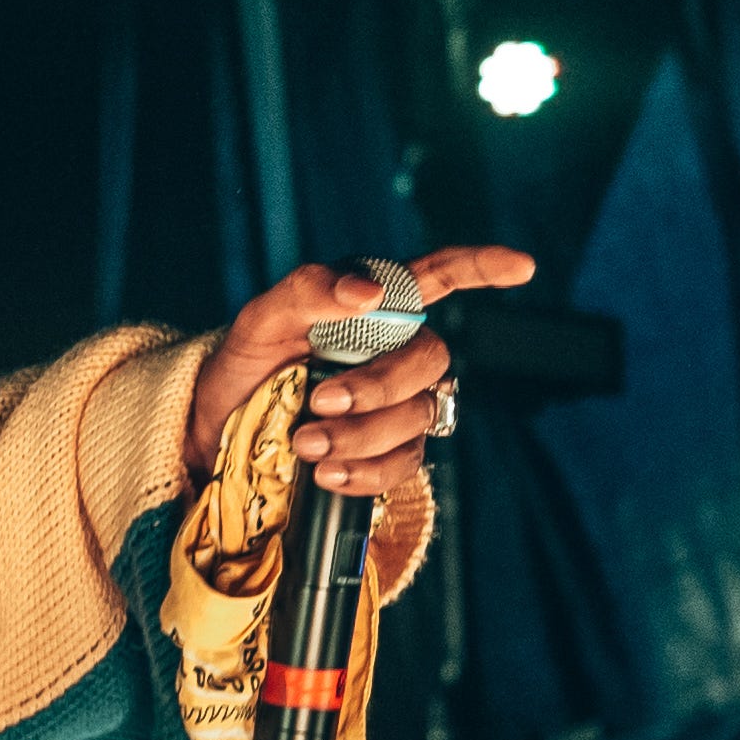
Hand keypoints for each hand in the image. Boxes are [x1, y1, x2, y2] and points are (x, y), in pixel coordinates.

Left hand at [183, 246, 537, 495]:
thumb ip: (308, 291)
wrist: (217, 430)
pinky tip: (327, 474)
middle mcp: (395, 353)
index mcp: (373, 309)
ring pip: (416, 416)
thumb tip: (368, 290)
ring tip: (304, 443)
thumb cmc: (244, 365)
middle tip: (319, 402)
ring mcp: (397, 405)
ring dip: (361, 434)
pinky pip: (402, 464)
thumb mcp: (260, 320)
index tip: (522, 265)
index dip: (480, 267)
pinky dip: (364, 472)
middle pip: (429, 361)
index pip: (438, 278)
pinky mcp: (386, 452)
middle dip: (379, 386)